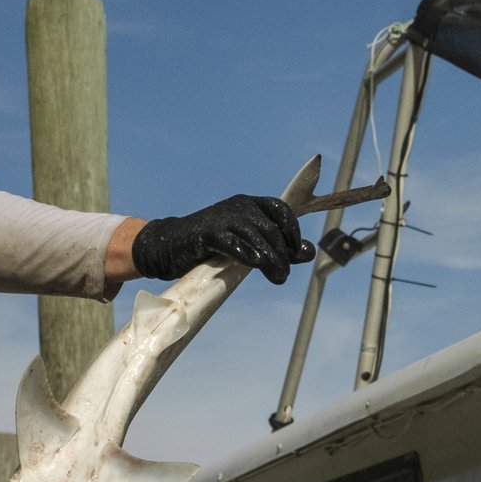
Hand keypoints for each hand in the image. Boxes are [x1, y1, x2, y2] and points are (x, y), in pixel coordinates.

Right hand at [130, 195, 314, 283]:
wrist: (170, 245)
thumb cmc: (214, 246)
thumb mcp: (250, 244)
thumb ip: (279, 247)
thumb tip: (310, 251)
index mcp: (250, 205)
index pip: (280, 209)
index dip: (292, 229)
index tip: (295, 251)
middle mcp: (239, 207)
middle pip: (271, 229)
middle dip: (283, 254)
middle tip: (282, 275)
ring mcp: (222, 218)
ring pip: (255, 237)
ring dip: (271, 259)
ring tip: (278, 277)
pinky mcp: (206, 233)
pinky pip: (232, 243)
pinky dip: (246, 253)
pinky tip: (254, 264)